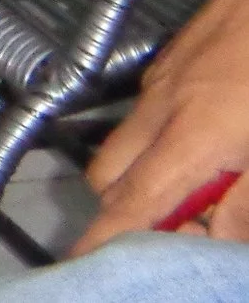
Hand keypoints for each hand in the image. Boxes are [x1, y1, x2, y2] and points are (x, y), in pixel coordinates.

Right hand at [76, 0, 248, 248]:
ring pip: (129, 139)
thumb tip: (216, 238)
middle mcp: (165, 102)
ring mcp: (166, 75)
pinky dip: (165, 136)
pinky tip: (214, 135)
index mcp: (194, 131)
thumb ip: (247, 200)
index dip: (104, 237)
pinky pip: (150, 108)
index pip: (133, 201)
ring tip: (207, 184)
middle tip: (183, 230)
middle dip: (128, 210)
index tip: (84, 260)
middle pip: (110, 175)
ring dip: (151, 171)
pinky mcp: (177, 56)